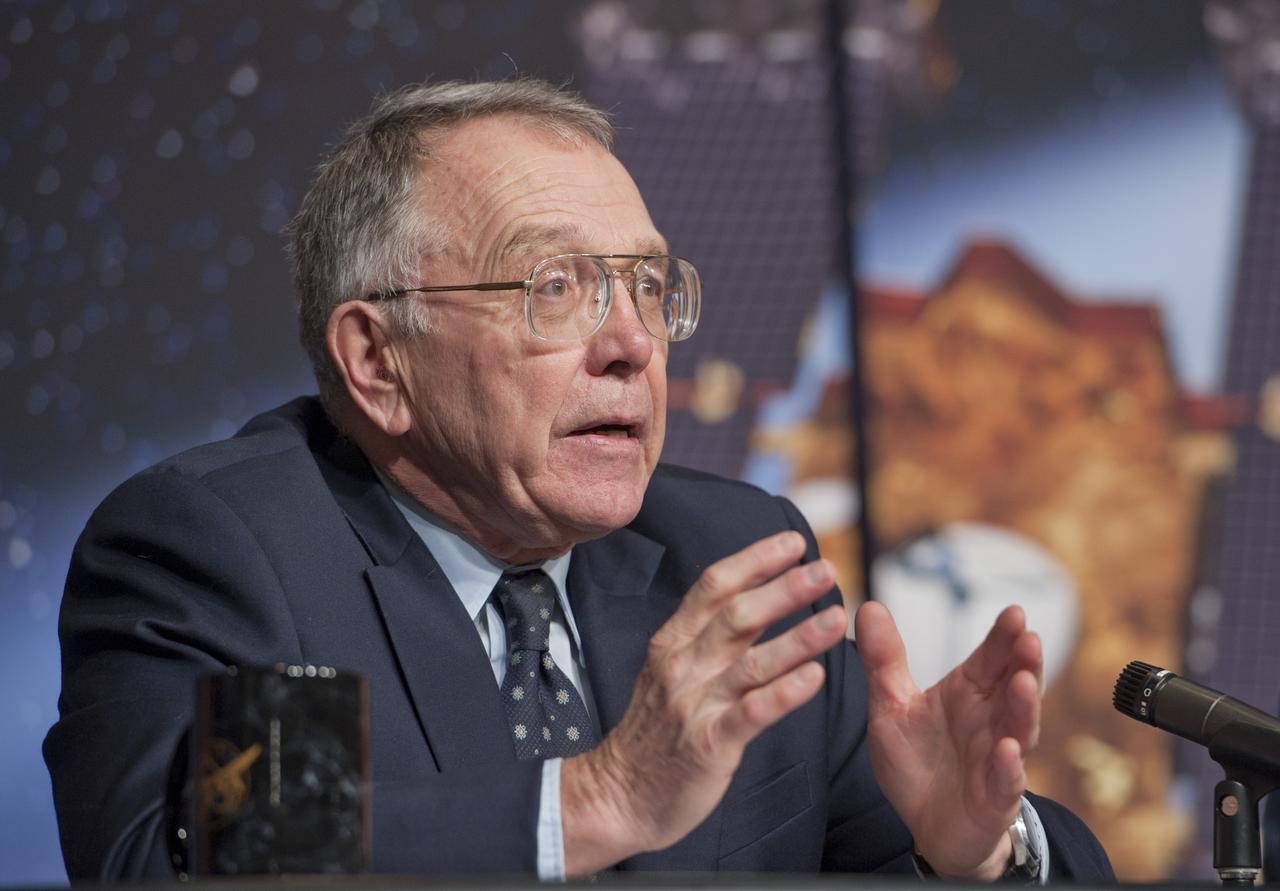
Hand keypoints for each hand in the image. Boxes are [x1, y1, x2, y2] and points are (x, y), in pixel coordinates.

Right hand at [560, 531, 846, 875]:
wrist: (616, 794)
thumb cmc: (653, 732)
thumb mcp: (668, 669)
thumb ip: (705, 636)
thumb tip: (752, 597)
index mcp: (673, 642)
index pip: (714, 586)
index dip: (755, 560)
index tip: (793, 542)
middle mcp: (683, 666)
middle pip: (736, 615)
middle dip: (784, 588)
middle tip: (826, 569)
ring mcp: (694, 704)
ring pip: (750, 661)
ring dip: (797, 637)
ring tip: (835, 618)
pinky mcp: (709, 744)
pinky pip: (751, 713)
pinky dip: (785, 693)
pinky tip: (815, 678)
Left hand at [854, 601, 1041, 880]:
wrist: (928, 825)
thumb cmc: (918, 760)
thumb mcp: (891, 706)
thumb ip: (883, 660)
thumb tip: (869, 607)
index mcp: (969, 693)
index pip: (990, 658)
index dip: (1002, 637)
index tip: (1014, 612)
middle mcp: (992, 720)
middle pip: (1014, 686)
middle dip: (1024, 663)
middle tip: (1028, 637)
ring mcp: (999, 758)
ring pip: (1019, 728)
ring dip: (1024, 706)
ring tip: (1024, 682)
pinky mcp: (996, 797)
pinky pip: (1006, 781)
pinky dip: (1009, 766)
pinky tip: (1009, 750)